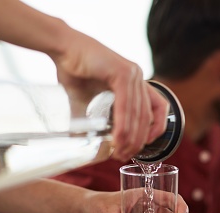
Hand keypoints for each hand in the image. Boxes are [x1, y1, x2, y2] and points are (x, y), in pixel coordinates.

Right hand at [52, 29, 167, 160]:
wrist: (61, 49)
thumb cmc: (73, 71)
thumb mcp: (87, 102)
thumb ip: (92, 121)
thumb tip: (86, 145)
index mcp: (135, 82)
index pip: (158, 108)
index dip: (156, 130)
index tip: (142, 146)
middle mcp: (138, 77)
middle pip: (147, 117)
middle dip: (138, 141)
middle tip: (124, 156)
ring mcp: (132, 73)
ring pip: (138, 113)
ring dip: (130, 137)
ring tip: (120, 152)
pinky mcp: (122, 72)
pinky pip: (126, 105)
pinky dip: (123, 125)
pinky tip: (117, 138)